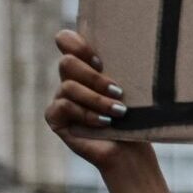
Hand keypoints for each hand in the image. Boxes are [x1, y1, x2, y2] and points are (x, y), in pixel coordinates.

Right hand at [44, 30, 149, 171]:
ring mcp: (60, 98)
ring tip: (120, 112)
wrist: (132, 151)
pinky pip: (63, 106)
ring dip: (97, 100)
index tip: (101, 62)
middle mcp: (70, 80)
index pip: (66, 41)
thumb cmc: (136, 118)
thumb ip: (125, 69)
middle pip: (67, 63)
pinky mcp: (55, 118)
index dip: (77, 44)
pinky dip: (87, 114)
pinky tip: (105, 123)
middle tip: (119, 91)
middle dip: (94, 77)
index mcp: (86, 67)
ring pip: (68, 87)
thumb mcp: (133, 90)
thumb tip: (137, 46)